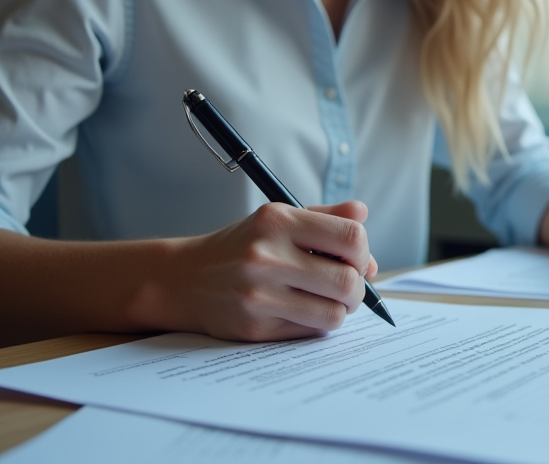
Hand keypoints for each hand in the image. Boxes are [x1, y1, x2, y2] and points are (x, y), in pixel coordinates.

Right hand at [160, 200, 376, 340]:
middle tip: (348, 288)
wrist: (184, 279)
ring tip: (327, 301)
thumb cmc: (242, 246)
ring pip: (333, 313)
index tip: (356, 259)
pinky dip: (316, 323)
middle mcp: (267, 255)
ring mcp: (259, 294)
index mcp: (278, 220)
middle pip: (347, 281)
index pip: (350, 237)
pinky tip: (303, 311)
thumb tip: (364, 217)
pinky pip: (309, 331)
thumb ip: (324, 216)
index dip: (363, 252)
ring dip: (340, 310)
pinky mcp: (254, 326)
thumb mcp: (277, 219)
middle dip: (358, 288)